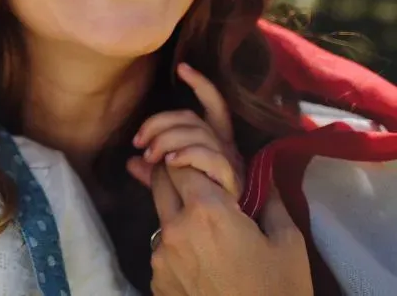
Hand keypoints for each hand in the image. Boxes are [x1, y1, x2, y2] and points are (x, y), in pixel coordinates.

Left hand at [128, 63, 243, 199]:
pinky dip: (186, 155)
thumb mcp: (173, 182)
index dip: (201, 85)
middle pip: (192, 118)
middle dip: (159, 124)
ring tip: (149, 156)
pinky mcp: (232, 178)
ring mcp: (230, 161)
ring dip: (167, 140)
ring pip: (197, 134)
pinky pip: (209, 157)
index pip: (213, 105)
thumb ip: (154, 170)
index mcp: (215, 142)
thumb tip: (130, 163)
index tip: (182, 67)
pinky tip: (169, 163)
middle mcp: (226, 147)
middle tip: (138, 141)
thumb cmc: (201, 204)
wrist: (226, 234)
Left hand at [148, 165, 310, 295]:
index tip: (201, 167)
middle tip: (199, 190)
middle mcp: (174, 228)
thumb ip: (270, 202)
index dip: (188, 161)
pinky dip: (177, 250)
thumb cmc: (278, 291)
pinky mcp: (155, 280)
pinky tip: (202, 265)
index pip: (178, 165)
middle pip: (160, 185)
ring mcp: (160, 256)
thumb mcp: (288, 243)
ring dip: (177, 219)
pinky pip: (162, 252)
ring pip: (161, 220)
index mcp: (206, 211)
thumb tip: (262, 178)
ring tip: (208, 238)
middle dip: (175, 179)